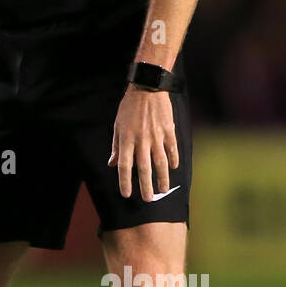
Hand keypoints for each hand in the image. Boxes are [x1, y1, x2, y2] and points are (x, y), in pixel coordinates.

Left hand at [108, 86, 178, 200]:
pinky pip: (172, 149)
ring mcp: (157, 136)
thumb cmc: (129, 108)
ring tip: (163, 190)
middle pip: (144, 168)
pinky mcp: (168, 130)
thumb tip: (112, 164)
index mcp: (126, 139)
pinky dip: (173, 159)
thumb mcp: (117, 125)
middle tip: (148, 199)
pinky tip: (174, 168)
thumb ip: (116, 146)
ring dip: (162, 178)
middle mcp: (141, 140)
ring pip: (160, 162)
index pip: (125, 166)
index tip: (126, 194)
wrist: (147, 87)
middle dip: (145, 186)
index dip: (125, 181)